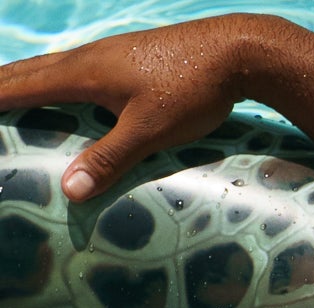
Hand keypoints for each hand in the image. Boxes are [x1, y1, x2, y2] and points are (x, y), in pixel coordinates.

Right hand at [0, 14, 280, 201]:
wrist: (231, 53)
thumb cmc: (189, 91)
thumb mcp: (148, 132)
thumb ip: (108, 159)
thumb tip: (68, 189)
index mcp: (83, 73)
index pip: (24, 86)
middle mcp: (87, 58)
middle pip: (31, 70)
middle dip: (1, 84)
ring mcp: (108, 55)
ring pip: (52, 65)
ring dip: (24, 77)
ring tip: (8, 87)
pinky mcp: (127, 58)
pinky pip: (75, 67)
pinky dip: (53, 76)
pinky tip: (63, 83)